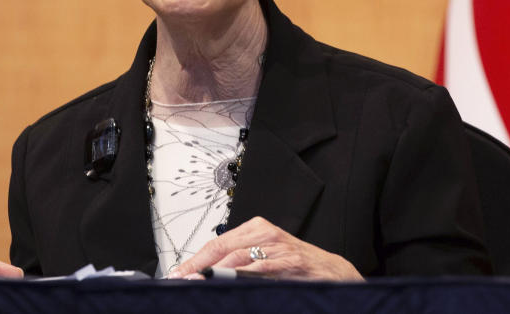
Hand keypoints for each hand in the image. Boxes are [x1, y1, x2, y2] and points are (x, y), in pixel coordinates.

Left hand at [168, 216, 362, 280]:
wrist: (332, 273)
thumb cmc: (297, 267)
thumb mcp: (265, 261)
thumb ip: (240, 264)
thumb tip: (205, 277)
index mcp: (256, 229)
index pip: (216, 243)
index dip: (194, 260)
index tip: (177, 274)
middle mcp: (265, 232)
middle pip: (221, 247)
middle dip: (197, 265)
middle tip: (180, 279)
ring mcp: (277, 245)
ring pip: (237, 255)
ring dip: (213, 270)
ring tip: (196, 281)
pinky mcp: (289, 260)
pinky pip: (260, 266)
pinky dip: (241, 274)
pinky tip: (226, 281)